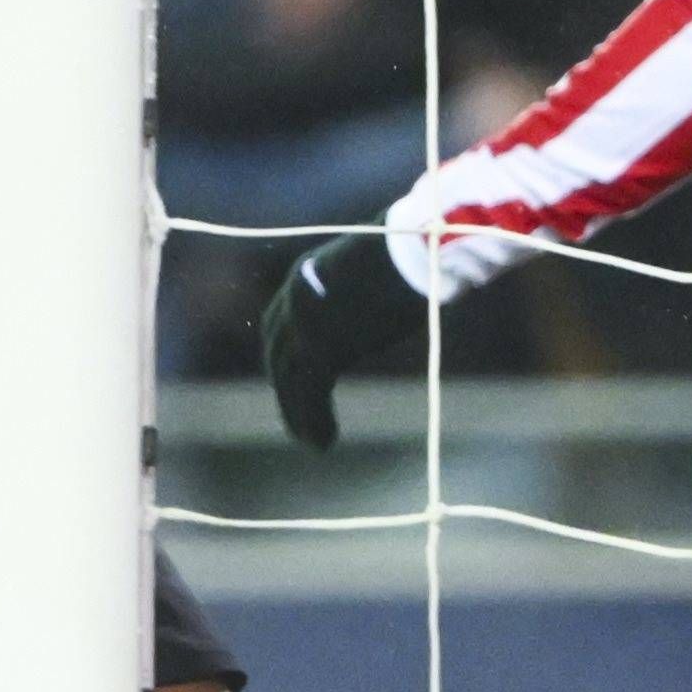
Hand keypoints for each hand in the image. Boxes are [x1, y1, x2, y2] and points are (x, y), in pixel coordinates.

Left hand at [257, 228, 424, 450]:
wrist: (413, 248)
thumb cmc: (412, 249)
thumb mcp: (374, 266)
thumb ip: (364, 287)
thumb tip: (384, 298)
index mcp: (304, 275)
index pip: (278, 321)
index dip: (283, 352)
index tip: (294, 374)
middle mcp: (295, 300)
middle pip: (278, 353)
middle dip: (285, 386)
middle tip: (297, 414)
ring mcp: (305, 326)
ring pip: (289, 381)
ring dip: (297, 415)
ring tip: (313, 442)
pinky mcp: (322, 349)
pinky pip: (310, 396)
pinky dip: (312, 423)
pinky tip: (324, 443)